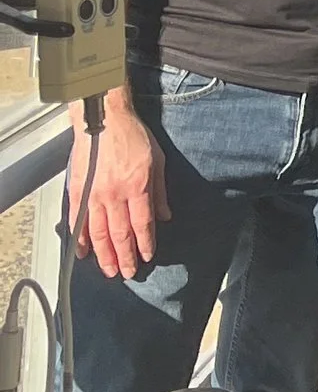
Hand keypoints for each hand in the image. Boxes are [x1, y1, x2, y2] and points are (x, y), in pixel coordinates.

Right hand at [71, 96, 164, 278]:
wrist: (104, 118)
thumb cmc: (132, 135)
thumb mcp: (157, 160)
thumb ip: (160, 192)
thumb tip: (165, 216)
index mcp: (137, 186)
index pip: (142, 224)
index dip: (145, 244)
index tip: (147, 256)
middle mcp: (114, 194)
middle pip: (119, 234)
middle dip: (125, 256)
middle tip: (128, 272)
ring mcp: (93, 194)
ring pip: (98, 233)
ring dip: (104, 255)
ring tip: (109, 270)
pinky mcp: (78, 191)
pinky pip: (78, 221)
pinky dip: (80, 239)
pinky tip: (83, 252)